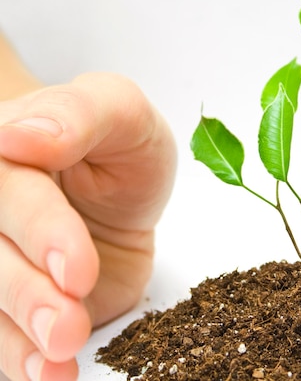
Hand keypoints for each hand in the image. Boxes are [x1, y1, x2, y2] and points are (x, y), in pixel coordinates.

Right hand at [0, 73, 176, 379]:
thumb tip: (18, 136)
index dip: (40, 231)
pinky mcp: (15, 295)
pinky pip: (2, 331)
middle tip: (67, 324)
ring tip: (59, 356)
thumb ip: (78, 115)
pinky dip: (21, 358)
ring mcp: (0, 252)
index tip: (75, 268)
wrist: (120, 188)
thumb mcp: (122, 112)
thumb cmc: (122, 145)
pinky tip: (46, 373)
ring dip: (20, 334)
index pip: (9, 191)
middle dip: (27, 293)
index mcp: (5, 148)